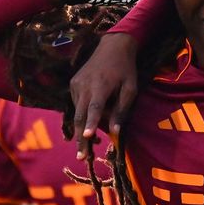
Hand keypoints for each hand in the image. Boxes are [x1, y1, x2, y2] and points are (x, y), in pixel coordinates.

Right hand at [71, 33, 140, 158]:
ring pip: (77, 112)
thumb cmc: (125, 70)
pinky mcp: (72, 84)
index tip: (86, 137)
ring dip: (82, 128)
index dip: (90, 123)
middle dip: (80, 139)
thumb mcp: (130, 89)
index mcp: (101, 86)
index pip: (94, 108)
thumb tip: (115, 133)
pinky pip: (77, 104)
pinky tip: (92, 115)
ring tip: (90, 140)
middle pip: (79, 116)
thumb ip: (121, 111)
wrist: (112, 46)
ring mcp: (76, 84)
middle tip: (81, 157)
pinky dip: (83, 114)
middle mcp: (84, 85)